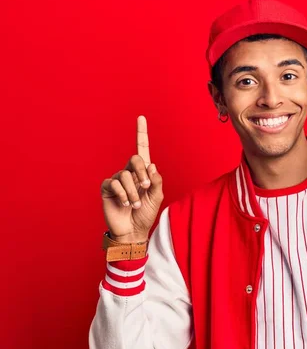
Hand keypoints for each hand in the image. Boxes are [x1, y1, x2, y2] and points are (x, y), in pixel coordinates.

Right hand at [100, 115, 163, 242]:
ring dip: (133, 191)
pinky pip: (114, 183)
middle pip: (135, 159)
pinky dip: (122, 194)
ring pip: (125, 175)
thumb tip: (151, 165)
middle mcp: (130, 172)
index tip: (141, 117)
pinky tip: (125, 203)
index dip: (141, 133)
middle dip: (141, 172)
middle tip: (146, 187)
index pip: (142, 149)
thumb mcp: (157, 197)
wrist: (132, 231)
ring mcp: (117, 180)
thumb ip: (156, 181)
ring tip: (135, 203)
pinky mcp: (107, 188)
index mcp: (143, 172)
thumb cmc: (146, 214)